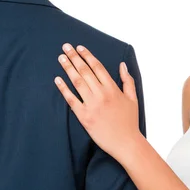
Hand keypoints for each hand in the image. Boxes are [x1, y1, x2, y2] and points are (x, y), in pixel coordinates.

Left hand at [54, 43, 141, 159]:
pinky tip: (57, 79)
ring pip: (77, 82)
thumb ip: (128, 80)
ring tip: (61, 58)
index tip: (79, 47)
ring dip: (68, 68)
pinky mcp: (84, 116)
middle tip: (66, 47)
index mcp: (113, 89)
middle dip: (74, 57)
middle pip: (85, 71)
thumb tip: (123, 65)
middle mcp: (101, 94)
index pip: (97, 67)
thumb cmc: (130, 122)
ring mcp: (92, 105)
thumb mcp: (133, 98)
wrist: (126, 143)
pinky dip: (63, 89)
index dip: (87, 56)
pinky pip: (71, 100)